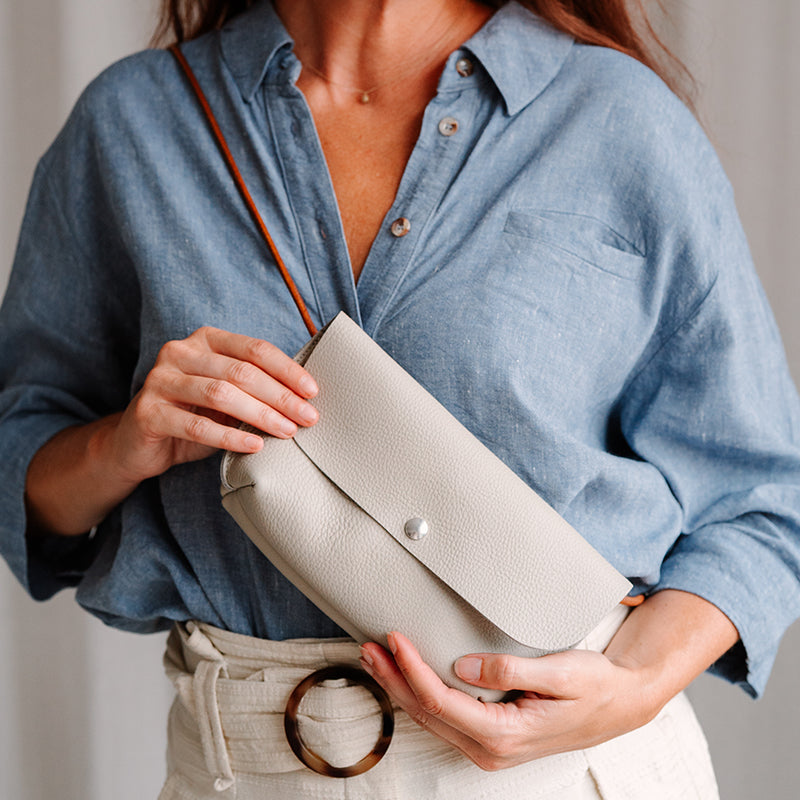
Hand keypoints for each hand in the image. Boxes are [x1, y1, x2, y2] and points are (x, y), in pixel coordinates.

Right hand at [110, 326, 319, 483]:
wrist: (138, 443)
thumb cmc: (193, 415)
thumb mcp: (227, 396)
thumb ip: (255, 388)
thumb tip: (305, 397)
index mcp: (204, 339)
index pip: (254, 349)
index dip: (287, 370)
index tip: (312, 392)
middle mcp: (179, 352)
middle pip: (240, 372)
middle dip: (280, 396)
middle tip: (308, 418)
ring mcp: (160, 380)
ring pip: (221, 394)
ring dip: (260, 415)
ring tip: (287, 431)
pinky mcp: (148, 413)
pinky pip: (197, 425)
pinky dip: (230, 437)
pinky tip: (254, 446)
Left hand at [359, 591, 738, 770]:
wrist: (621, 703)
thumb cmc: (594, 685)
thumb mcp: (560, 674)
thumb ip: (510, 671)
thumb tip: (463, 666)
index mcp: (505, 734)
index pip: (441, 701)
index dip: (412, 669)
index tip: (394, 638)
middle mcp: (491, 748)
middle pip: (426, 714)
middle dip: (394, 679)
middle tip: (368, 647)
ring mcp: (490, 747)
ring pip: (430, 719)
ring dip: (401, 687)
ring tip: (378, 658)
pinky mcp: (491, 737)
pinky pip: (445, 718)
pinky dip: (420, 695)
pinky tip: (408, 677)